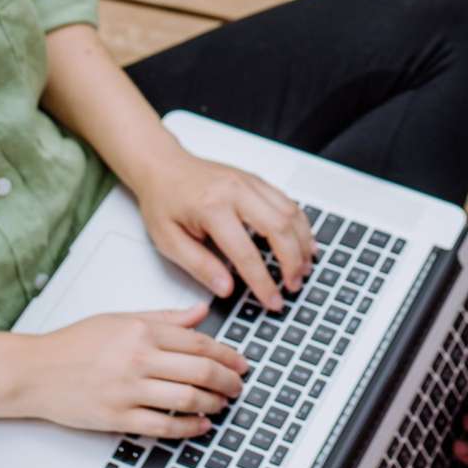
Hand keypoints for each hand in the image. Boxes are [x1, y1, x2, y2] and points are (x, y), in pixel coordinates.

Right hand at [10, 301, 247, 438]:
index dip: (227, 354)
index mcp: (141, 330)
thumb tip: (200, 312)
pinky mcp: (117, 417)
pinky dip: (188, 427)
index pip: (199, 342)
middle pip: (200, 370)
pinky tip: (200, 425)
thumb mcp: (120, 318)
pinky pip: (163, 425)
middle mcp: (137, 358)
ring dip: (213, 403)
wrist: (34, 371)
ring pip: (187, 398)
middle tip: (238, 386)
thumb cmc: (74, 344)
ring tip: (223, 404)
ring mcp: (128, 390)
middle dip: (228, 380)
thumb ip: (164, 317)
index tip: (240, 362)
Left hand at [134, 150, 317, 310]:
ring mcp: (250, 183)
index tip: (272, 301)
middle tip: (293, 286)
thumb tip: (226, 289)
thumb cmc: (163, 201)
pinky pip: (288, 202)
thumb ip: (199, 266)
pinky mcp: (257, 181)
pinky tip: (302, 242)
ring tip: (303, 268)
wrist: (163, 166)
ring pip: (290, 213)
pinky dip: (300, 224)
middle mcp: (236, 191)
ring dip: (302, 243)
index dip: (263, 282)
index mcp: (212, 208)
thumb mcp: (168, 240)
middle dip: (292, 262)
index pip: (246, 253)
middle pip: (279, 228)